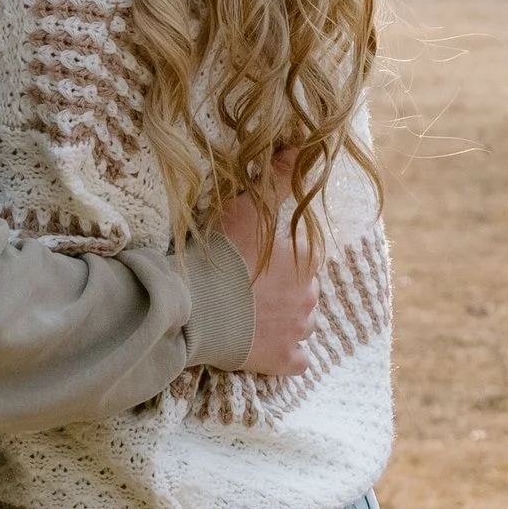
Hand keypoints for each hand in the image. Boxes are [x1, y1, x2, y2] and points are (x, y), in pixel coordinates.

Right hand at [214, 183, 315, 377]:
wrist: (195, 305)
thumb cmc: (220, 253)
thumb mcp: (248, 206)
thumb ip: (277, 178)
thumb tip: (299, 147)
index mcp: (306, 259)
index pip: (304, 256)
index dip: (281, 258)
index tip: (256, 260)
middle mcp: (312, 295)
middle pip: (305, 290)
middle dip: (284, 289)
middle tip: (249, 287)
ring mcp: (299, 331)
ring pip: (302, 324)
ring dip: (284, 320)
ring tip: (252, 315)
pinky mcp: (284, 361)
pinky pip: (297, 360)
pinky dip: (284, 355)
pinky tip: (264, 345)